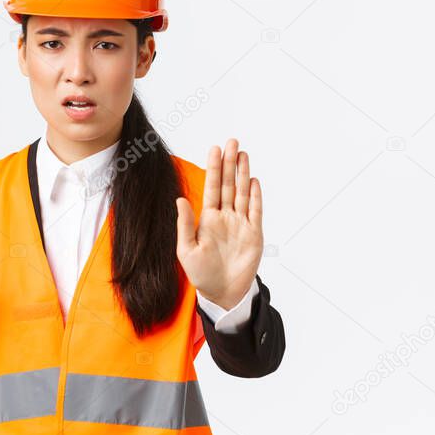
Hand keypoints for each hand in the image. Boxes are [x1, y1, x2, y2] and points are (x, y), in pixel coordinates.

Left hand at [175, 139, 263, 309]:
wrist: (222, 293)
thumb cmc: (201, 274)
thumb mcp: (186, 250)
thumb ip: (184, 224)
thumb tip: (180, 199)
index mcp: (208, 219)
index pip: (212, 187)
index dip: (213, 168)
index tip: (215, 149)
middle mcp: (225, 217)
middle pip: (228, 184)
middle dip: (230, 163)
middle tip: (232, 141)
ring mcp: (241, 224)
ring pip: (242, 193)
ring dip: (243, 173)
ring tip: (243, 154)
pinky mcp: (254, 234)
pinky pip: (255, 211)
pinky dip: (254, 196)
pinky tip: (253, 181)